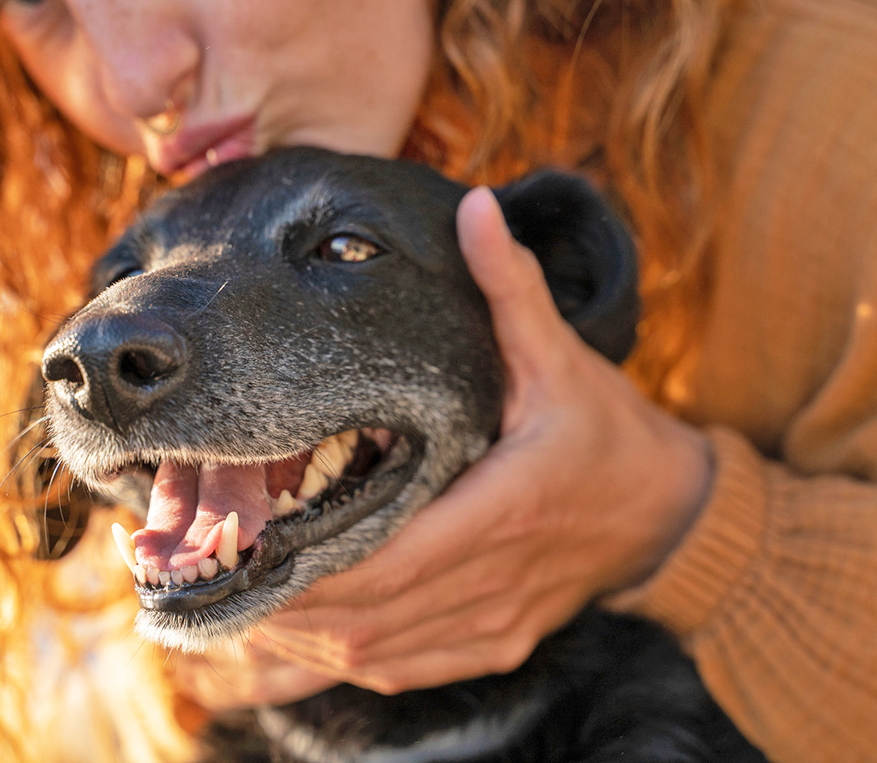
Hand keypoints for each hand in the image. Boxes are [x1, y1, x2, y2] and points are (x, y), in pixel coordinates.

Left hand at [176, 187, 711, 705]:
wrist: (669, 515)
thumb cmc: (607, 432)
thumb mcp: (563, 356)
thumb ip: (512, 287)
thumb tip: (478, 206)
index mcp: (504, 507)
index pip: (390, 557)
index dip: (307, 568)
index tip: (238, 549)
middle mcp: (495, 580)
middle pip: (365, 618)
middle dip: (279, 606)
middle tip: (207, 573)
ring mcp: (495, 624)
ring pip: (374, 655)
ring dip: (298, 641)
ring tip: (230, 605)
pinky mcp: (496, 644)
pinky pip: (403, 669)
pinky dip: (341, 660)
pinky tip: (293, 642)